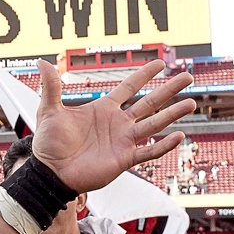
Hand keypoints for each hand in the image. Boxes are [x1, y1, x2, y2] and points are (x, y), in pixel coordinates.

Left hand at [31, 59, 195, 191]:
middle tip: (187, 77)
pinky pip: (148, 151)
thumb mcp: (49, 110)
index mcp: (103, 110)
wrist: (49, 172)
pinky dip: (163, 145)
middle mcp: (117, 124)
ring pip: (154, 124)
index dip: (143, 75)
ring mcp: (123, 141)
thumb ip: (51, 86)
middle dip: (168, 90)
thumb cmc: (48, 144)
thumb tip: (42, 61)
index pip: (128, 88)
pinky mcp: (124, 159)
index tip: (160, 63)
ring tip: (191, 103)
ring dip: (173, 114)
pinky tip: (179, 135)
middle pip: (149, 102)